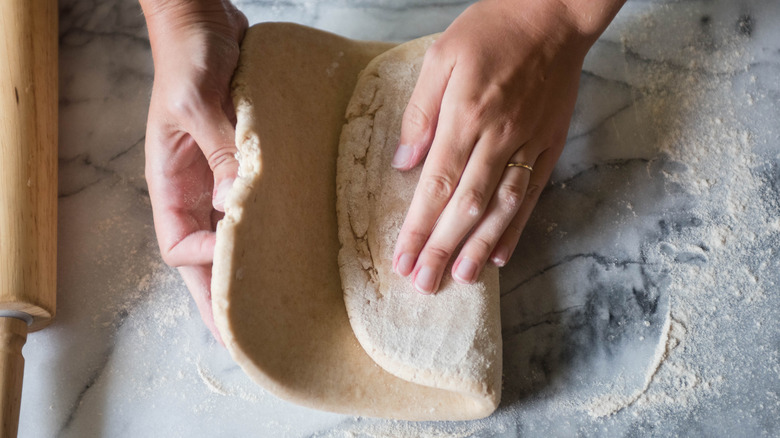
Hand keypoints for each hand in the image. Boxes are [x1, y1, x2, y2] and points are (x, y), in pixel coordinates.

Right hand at [141, 0, 246, 341]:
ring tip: (275, 302)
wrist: (206, 21)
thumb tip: (240, 205)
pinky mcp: (246, 160)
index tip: (241, 276)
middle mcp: (194, 186)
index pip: (183, 244)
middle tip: (248, 334)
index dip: (208, 266)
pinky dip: (271, 224)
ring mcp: (220, 175)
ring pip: (233, 235)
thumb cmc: (189, 55)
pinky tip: (293, 241)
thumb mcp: (196, 102)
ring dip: (250, 266)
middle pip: (205, 255)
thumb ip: (220, 151)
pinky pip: (257, 202)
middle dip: (222, 294)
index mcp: (170, 181)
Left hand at [391, 0, 622, 293]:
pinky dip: (516, 228)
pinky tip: (502, 254)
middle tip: (423, 283)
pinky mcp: (550, 145)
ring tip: (459, 278)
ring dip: (479, 247)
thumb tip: (405, 162)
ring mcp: (528, 144)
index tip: (402, 258)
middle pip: (466, 206)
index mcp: (466, 115)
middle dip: (441, 249)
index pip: (436, 185)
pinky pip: (531, 194)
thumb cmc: (492, 29)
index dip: (418, 228)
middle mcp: (499, 137)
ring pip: (501, 208)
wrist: (554, 14)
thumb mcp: (442, 56)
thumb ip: (421, 112)